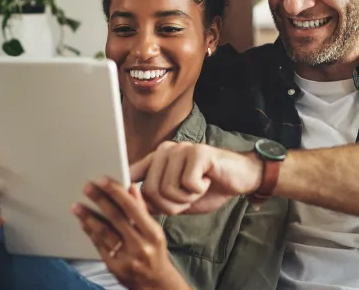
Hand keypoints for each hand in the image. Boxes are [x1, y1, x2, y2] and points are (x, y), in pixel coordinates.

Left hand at [74, 179, 189, 289]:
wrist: (155, 283)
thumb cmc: (154, 252)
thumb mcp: (154, 231)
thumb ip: (142, 210)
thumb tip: (131, 188)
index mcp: (152, 233)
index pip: (132, 208)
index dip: (116, 192)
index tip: (103, 180)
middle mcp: (140, 245)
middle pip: (116, 218)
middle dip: (100, 200)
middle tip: (87, 187)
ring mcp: (126, 257)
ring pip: (104, 233)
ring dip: (88, 217)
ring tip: (77, 206)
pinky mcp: (114, 266)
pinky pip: (99, 245)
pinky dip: (90, 232)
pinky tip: (83, 222)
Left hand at [129, 142, 262, 215]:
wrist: (239, 178)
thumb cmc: (209, 187)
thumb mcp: (178, 199)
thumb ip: (156, 201)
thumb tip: (132, 209)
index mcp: (157, 159)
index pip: (132, 174)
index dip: (125, 189)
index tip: (119, 200)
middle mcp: (165, 150)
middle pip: (151, 190)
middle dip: (170, 205)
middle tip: (188, 197)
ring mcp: (181, 149)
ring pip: (168, 189)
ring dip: (186, 198)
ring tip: (198, 188)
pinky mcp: (198, 152)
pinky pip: (187, 183)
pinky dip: (198, 190)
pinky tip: (207, 181)